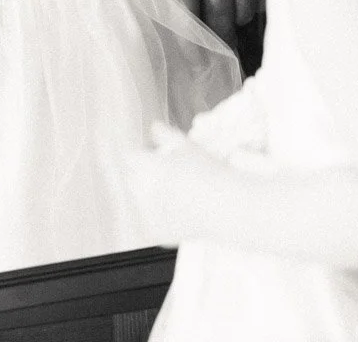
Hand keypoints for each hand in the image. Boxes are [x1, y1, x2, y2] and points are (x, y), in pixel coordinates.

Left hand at [124, 122, 215, 244]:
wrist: (226, 206)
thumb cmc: (210, 173)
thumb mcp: (188, 147)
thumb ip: (166, 135)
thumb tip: (153, 126)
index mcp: (149, 166)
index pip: (130, 158)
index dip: (140, 156)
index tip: (149, 158)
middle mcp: (144, 189)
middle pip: (132, 179)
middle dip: (143, 176)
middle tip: (167, 177)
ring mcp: (148, 212)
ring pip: (140, 201)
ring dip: (150, 197)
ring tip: (178, 195)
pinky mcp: (155, 230)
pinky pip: (150, 221)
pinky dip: (159, 218)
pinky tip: (179, 212)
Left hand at [169, 0, 283, 44]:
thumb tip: (187, 20)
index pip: (186, 14)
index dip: (191, 42)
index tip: (196, 58)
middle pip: (219, 22)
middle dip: (221, 42)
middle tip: (222, 53)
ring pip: (245, 14)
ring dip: (240, 18)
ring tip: (236, 11)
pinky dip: (259, 2)